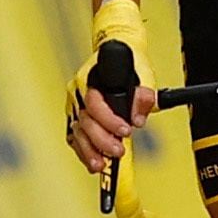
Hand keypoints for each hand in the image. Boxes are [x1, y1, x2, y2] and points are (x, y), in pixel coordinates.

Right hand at [66, 0, 148, 180]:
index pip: (95, 105)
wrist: (119, 51)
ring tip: (101, 165)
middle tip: (118, 151)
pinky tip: (93, 162)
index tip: (126, 130)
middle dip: (101, 140)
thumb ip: (143, 96)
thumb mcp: (142, 75)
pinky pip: (76, 138)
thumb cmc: (130, 63)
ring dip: (89, 151)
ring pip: (77, 133)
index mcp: (89, 81)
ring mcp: (74, 107)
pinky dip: (84, 151)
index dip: (109, 120)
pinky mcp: (76, 119)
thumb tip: (138, 119)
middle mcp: (77, 95)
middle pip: (84, 122)